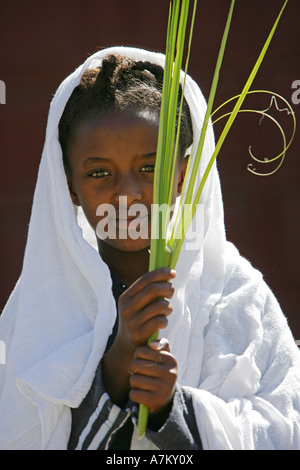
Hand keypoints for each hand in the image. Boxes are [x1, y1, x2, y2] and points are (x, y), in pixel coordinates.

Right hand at [102, 268, 175, 405]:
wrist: (126, 347)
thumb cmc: (137, 320)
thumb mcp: (136, 304)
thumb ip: (148, 291)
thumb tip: (168, 274)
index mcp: (125, 296)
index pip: (145, 279)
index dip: (161, 273)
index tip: (173, 272)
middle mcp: (126, 307)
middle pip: (153, 289)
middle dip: (167, 288)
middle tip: (172, 291)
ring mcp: (131, 321)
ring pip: (159, 305)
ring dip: (168, 307)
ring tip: (167, 311)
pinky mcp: (138, 333)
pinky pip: (160, 320)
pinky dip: (165, 320)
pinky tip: (163, 322)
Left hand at [128, 338, 177, 416]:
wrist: (165, 399)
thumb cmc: (159, 372)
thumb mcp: (163, 357)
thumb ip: (160, 345)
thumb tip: (152, 345)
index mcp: (170, 359)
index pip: (141, 351)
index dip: (137, 357)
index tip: (142, 362)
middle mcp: (170, 373)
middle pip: (136, 365)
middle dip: (133, 370)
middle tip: (139, 374)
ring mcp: (164, 388)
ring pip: (134, 380)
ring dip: (133, 383)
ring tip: (141, 384)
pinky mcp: (157, 401)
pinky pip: (134, 394)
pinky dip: (134, 395)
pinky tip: (141, 395)